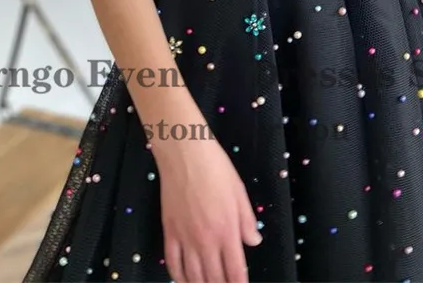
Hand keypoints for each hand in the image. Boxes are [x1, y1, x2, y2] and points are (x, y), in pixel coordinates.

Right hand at [157, 137, 261, 281]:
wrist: (185, 154)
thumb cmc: (216, 168)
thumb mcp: (239, 192)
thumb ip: (247, 221)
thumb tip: (253, 242)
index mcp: (227, 230)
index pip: (235, 271)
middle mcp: (206, 240)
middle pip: (214, 278)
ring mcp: (185, 238)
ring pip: (193, 276)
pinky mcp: (169, 231)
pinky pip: (172, 263)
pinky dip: (178, 276)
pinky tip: (183, 279)